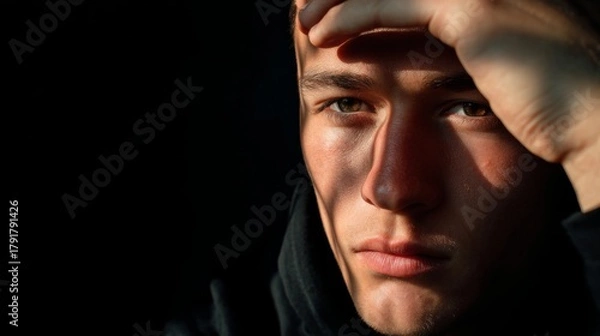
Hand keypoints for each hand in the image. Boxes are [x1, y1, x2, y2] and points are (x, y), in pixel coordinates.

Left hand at [296, 0, 599, 210]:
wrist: (593, 120)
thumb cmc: (552, 108)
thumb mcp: (498, 68)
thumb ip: (467, 51)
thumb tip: (435, 60)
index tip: (337, 10)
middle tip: (312, 8)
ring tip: (306, 21)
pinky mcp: (473, 9)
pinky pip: (395, 5)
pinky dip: (354, 16)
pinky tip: (323, 33)